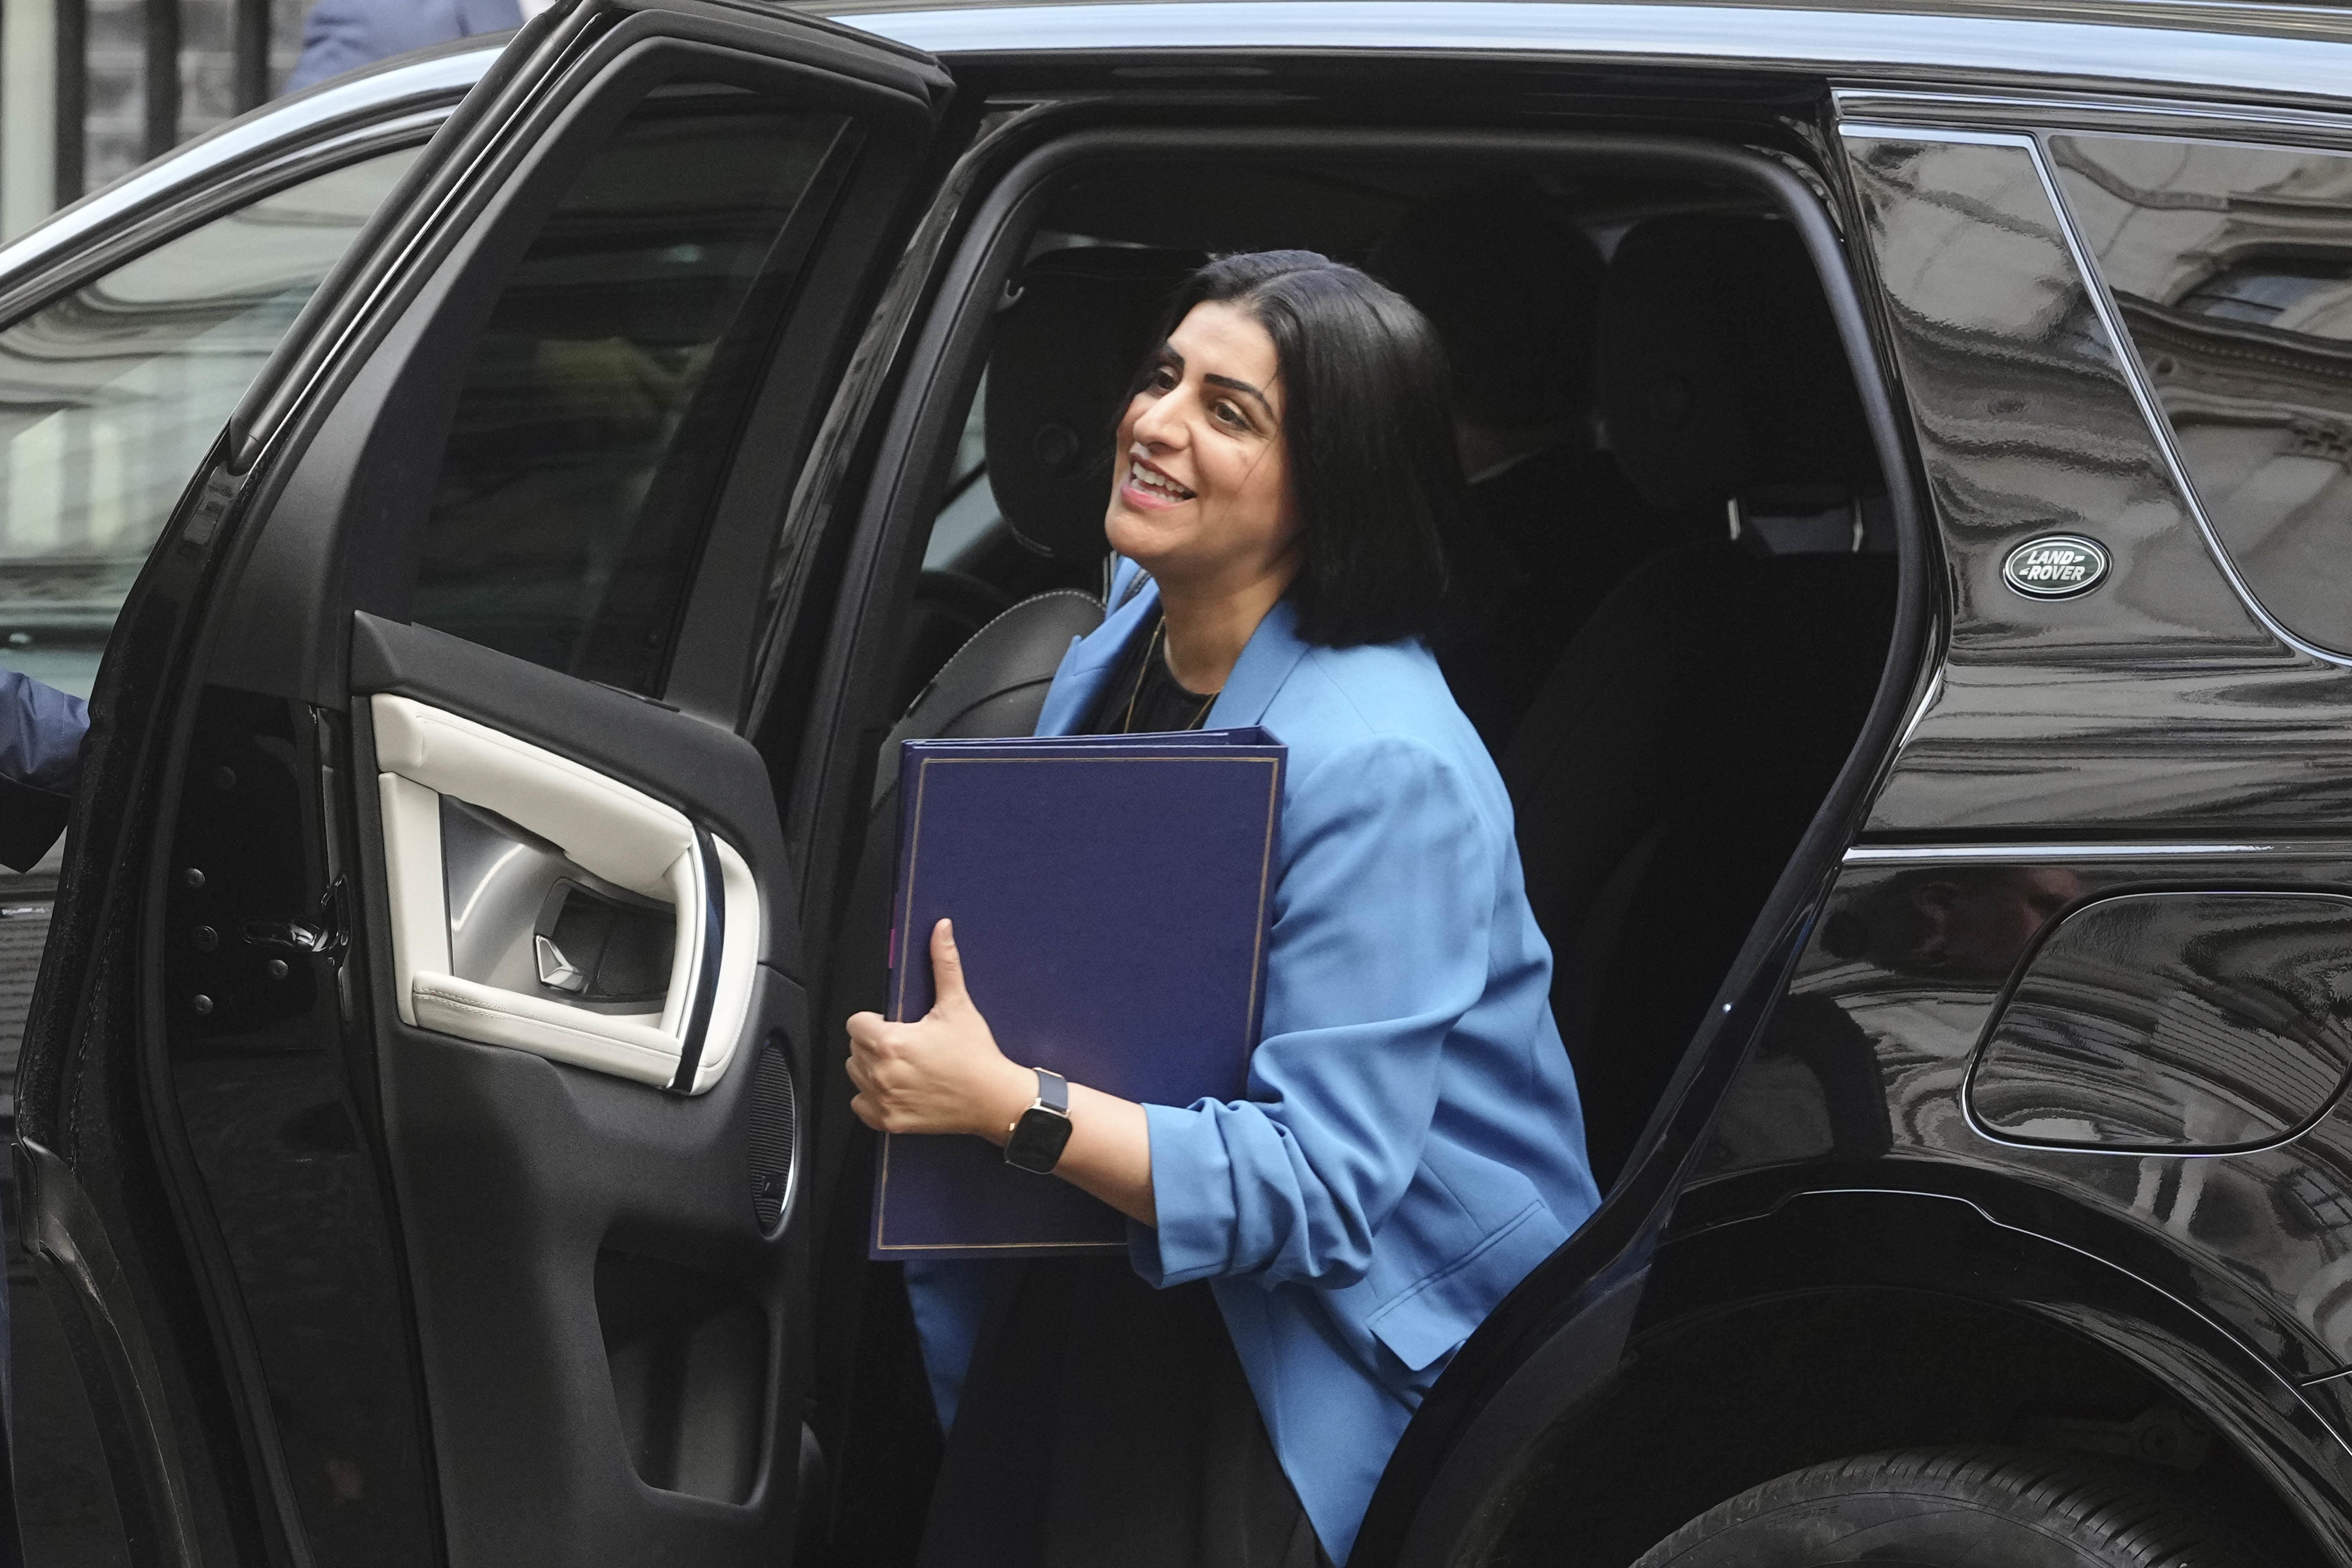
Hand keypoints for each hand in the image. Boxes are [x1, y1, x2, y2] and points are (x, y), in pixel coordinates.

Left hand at [845, 919, 1034, 1141]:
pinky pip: (860, 1105)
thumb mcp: (957, 1005)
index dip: (874, 1021)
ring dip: (871, 1068)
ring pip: (855, 1075)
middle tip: (906, 1044)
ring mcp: (883, 1100)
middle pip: (854, 1048)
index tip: (895, 1025)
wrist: (994, 1099)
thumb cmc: (977, 1056)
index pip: (855, 1024)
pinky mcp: (888, 1122)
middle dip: (874, 1043)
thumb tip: (941, 930)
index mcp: (890, 1043)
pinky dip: (872, 1098)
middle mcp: (881, 1074)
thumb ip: (943, 963)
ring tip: (902, 1065)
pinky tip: (897, 1087)